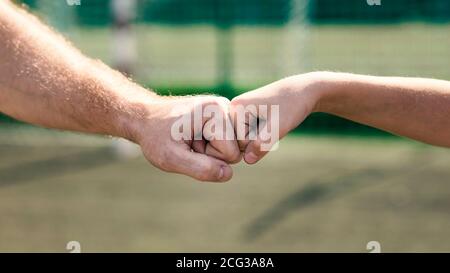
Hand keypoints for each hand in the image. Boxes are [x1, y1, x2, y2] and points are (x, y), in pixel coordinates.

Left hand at [125, 95, 240, 181]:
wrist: (145, 119)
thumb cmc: (156, 137)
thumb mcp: (171, 158)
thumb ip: (201, 168)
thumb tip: (228, 174)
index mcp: (216, 112)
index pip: (231, 154)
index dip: (209, 158)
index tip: (188, 144)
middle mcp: (226, 106)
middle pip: (235, 151)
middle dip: (212, 154)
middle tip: (189, 143)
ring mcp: (226, 110)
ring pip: (233, 148)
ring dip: (212, 151)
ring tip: (191, 140)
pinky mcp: (223, 117)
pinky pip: (228, 144)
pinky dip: (212, 146)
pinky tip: (196, 138)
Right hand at [229, 73, 320, 163]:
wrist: (303, 91)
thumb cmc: (292, 105)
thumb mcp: (280, 126)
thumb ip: (263, 144)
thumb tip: (247, 160)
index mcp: (236, 108)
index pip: (242, 143)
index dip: (261, 141)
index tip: (274, 123)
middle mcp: (233, 109)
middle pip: (241, 143)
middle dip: (260, 139)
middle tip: (274, 122)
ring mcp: (238, 112)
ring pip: (247, 140)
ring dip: (263, 137)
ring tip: (273, 120)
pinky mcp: (245, 115)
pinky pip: (251, 135)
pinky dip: (263, 133)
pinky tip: (271, 120)